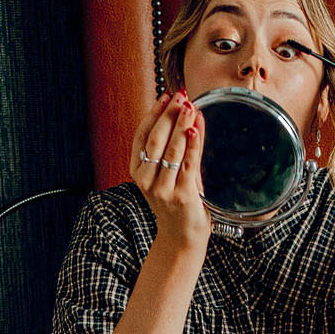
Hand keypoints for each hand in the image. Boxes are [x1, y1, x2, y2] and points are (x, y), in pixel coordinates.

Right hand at [130, 91, 209, 255]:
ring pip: (170, 151)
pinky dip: (192, 145)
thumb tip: (194, 114)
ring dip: (180, 126)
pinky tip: (195, 129)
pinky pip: (187, 164)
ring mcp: (162, 189)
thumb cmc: (178, 203)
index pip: (142, 136)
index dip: (154, 114)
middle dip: (168, 115)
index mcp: (138, 171)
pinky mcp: (181, 196)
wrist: (183, 237)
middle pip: (155, 140)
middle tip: (180, 96)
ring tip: (189, 107)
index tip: (165, 96)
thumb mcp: (173, 173)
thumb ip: (182, 147)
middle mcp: (146, 180)